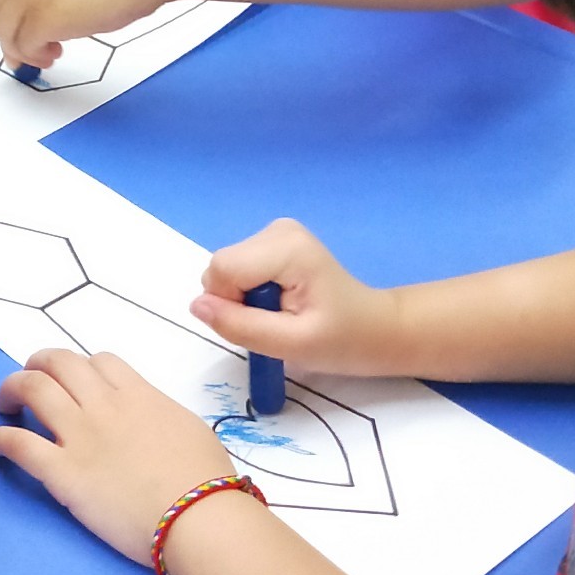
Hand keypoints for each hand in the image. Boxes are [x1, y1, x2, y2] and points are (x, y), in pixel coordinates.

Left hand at [0, 0, 177, 69]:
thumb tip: (17, 32)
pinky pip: (26, 47)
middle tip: (35, 51)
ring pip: (8, 35)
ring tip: (51, 52)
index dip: (4, 20)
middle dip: (12, 39)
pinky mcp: (43, 18)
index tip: (19, 35)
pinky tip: (57, 52)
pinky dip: (38, 56)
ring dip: (26, 51)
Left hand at [0, 350, 235, 564]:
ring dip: (12, 389)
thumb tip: (150, 419)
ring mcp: (80, 435)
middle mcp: (103, 405)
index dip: (80, 367)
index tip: (75, 381)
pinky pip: (20, 444)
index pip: (98, 361)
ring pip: (32, 388)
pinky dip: (2, 438)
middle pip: (58, 362)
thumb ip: (160, 415)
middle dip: (38, 364)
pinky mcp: (63, 473)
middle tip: (29, 379)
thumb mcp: (188, 428)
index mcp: (137, 394)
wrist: (198, 516)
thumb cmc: (206, 479)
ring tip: (6, 403)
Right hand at [192, 219, 404, 377]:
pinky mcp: (275, 241)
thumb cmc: (343, 340)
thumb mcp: (291, 344)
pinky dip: (251, 291)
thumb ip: (240, 325)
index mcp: (286, 247)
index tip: (263, 324)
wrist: (377, 330)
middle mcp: (277, 230)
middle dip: (236, 301)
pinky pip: (238, 268)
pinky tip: (282, 302)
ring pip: (227, 269)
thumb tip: (196, 306)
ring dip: (244, 299)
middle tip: (276, 322)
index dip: (229, 305)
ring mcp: (277, 232)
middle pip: (223, 267)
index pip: (222, 270)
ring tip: (283, 314)